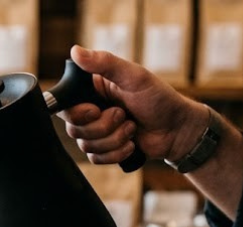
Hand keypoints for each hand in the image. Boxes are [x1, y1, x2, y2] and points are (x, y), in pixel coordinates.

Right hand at [59, 45, 206, 164]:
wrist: (178, 129)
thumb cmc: (159, 98)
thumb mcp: (134, 76)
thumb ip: (105, 63)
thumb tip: (76, 50)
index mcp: (92, 91)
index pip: (64, 106)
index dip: (77, 113)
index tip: (96, 111)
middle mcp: (90, 111)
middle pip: (74, 129)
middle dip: (104, 127)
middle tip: (124, 115)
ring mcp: (97, 132)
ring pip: (86, 146)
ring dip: (114, 139)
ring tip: (132, 128)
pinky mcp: (104, 150)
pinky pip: (96, 159)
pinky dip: (116, 153)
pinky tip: (131, 143)